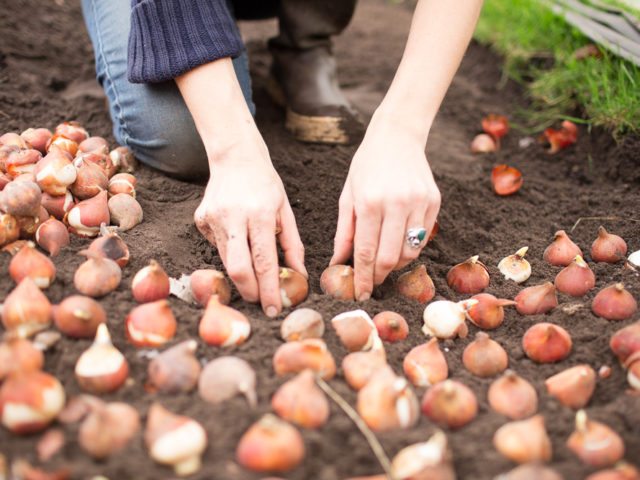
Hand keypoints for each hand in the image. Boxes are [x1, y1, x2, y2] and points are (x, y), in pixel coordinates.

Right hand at [194, 137, 305, 316]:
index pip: (264, 261)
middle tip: (261, 301)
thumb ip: (292, 245)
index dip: (269, 289)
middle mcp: (233, 217)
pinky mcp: (200, 219)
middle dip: (250, 291)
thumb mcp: (285, 211)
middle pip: (237, 268)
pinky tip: (236, 236)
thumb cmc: (266, 184)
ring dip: (242, 272)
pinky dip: (230, 251)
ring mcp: (213, 218)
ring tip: (254, 270)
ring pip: (226, 260)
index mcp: (259, 214)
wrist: (235, 157)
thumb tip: (299, 276)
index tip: (274, 309)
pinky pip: (216, 247)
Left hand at [331, 117, 439, 300]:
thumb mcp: (347, 196)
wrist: (397, 136)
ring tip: (383, 263)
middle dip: (379, 276)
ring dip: (396, 265)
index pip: (365, 251)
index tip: (359, 293)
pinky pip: (423, 237)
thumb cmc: (366, 166)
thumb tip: (338, 263)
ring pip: (411, 252)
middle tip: (371, 283)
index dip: (362, 277)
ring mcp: (419, 202)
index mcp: (370, 202)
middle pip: (390, 257)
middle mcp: (397, 203)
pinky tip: (398, 245)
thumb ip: (344, 232)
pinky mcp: (434, 201)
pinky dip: (410, 248)